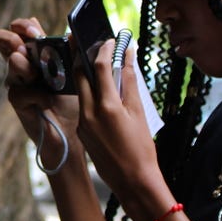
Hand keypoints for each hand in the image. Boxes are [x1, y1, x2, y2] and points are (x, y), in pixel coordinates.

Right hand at [0, 18, 82, 167]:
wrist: (72, 131)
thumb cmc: (74, 100)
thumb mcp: (76, 73)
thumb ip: (73, 52)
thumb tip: (74, 34)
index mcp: (36, 52)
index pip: (20, 29)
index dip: (23, 25)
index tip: (35, 31)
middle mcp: (22, 63)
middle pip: (2, 38)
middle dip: (13, 38)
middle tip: (27, 47)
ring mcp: (17, 80)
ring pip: (12, 61)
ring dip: (25, 65)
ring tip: (37, 75)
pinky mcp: (16, 99)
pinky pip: (20, 90)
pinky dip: (36, 94)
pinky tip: (47, 101)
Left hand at [73, 38, 160, 205]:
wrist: (133, 181)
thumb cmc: (141, 148)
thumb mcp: (139, 112)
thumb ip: (130, 82)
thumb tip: (128, 57)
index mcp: (106, 107)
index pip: (100, 67)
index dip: (105, 49)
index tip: (110, 40)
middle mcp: (88, 113)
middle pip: (80, 74)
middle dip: (84, 56)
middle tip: (92, 44)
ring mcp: (82, 123)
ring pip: (80, 90)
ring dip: (87, 75)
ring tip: (99, 64)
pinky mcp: (81, 132)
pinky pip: (83, 106)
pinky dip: (90, 93)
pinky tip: (101, 91)